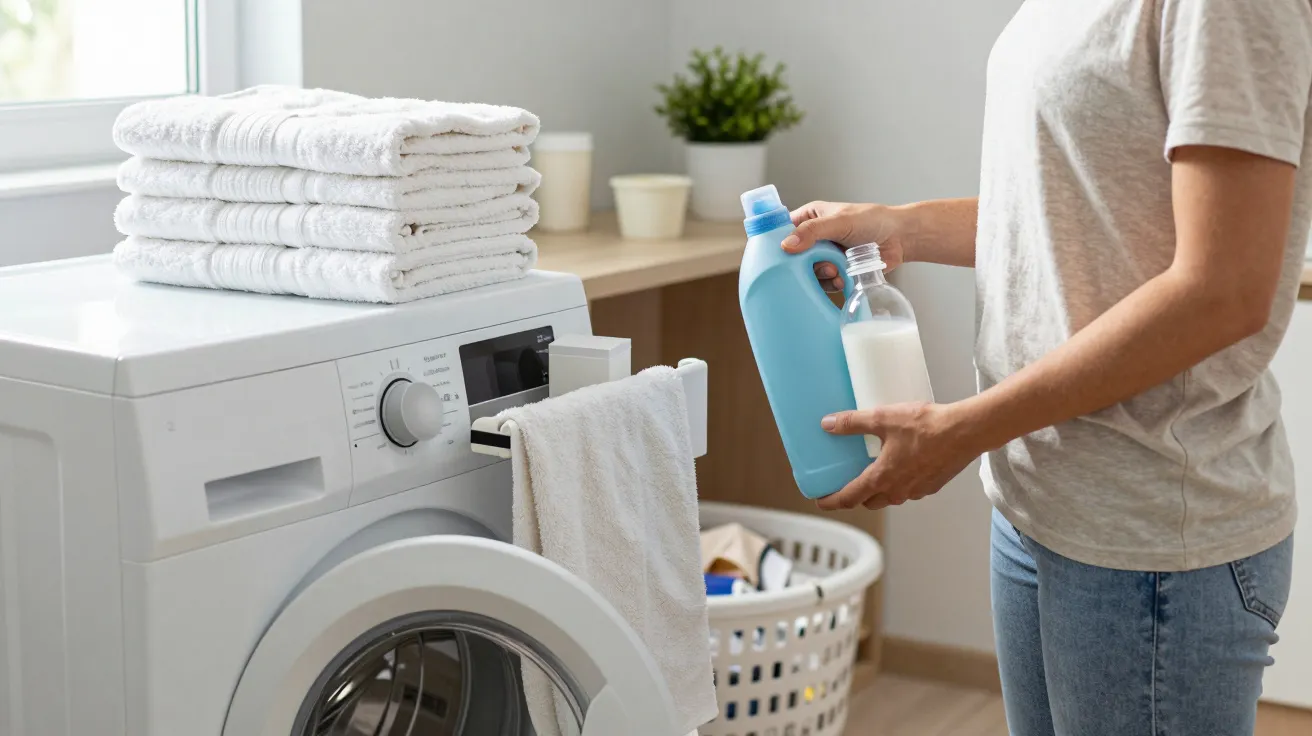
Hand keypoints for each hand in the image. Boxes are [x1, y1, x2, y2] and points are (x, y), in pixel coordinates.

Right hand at [782, 201, 914, 291]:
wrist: (900, 238)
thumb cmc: (873, 220)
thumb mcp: (839, 221)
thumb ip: (812, 232)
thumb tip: (786, 245)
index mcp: (810, 218)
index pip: (783, 230)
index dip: (779, 243)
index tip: (783, 255)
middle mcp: (814, 237)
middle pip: (794, 257)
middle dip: (805, 264)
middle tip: (820, 263)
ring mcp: (825, 255)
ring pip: (808, 272)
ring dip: (820, 275)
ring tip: (836, 270)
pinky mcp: (836, 270)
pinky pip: (823, 283)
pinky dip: (831, 284)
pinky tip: (842, 278)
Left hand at [815, 402, 980, 510]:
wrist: (965, 432)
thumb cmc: (926, 426)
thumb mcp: (883, 418)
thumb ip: (853, 422)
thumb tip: (828, 423)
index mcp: (881, 478)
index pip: (849, 498)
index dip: (831, 501)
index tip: (821, 502)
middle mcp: (897, 491)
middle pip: (868, 501)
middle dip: (855, 497)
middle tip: (845, 485)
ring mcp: (916, 491)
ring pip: (890, 497)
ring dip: (878, 490)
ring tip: (873, 472)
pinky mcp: (932, 486)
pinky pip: (909, 490)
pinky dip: (899, 483)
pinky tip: (901, 465)